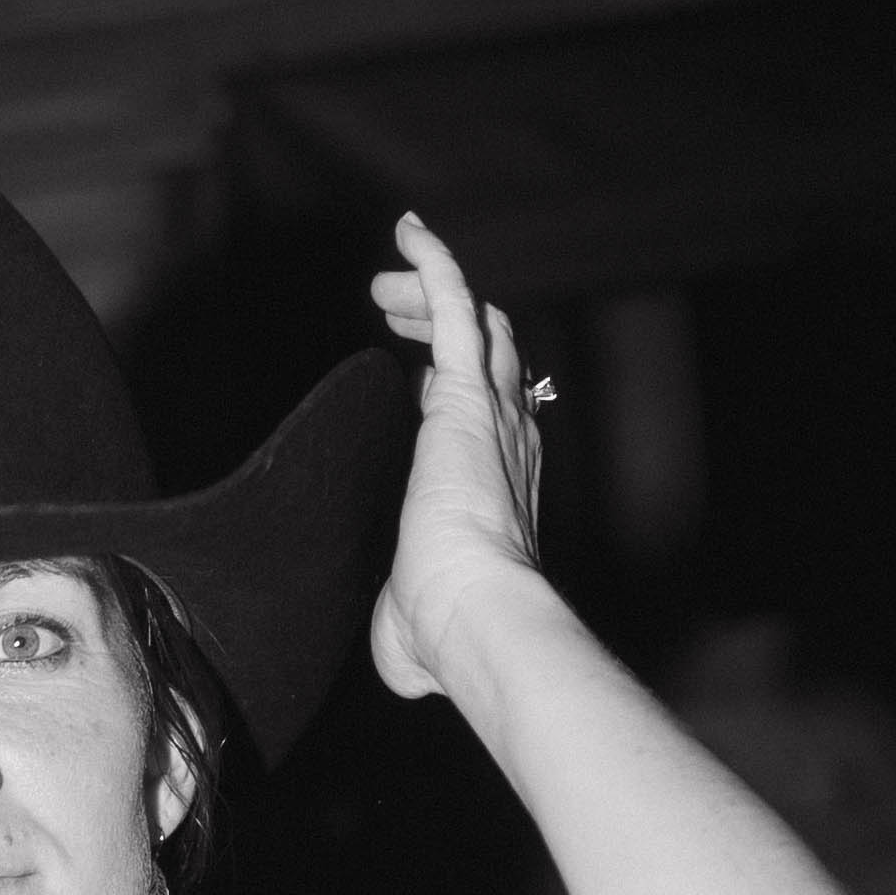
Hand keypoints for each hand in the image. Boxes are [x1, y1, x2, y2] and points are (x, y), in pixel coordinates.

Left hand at [368, 215, 547, 700]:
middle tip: (390, 311)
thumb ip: (408, 631)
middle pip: (492, 356)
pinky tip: (408, 231)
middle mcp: (511, 441)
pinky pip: (457, 304)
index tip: (416, 379)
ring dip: (432, 294)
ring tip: (384, 283)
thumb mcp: (417, 632)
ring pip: (478, 323)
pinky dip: (435, 264)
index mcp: (501, 490)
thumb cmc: (447, 633)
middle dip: (443, 326)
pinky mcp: (469, 393)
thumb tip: (405, 664)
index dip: (452, 386)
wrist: (472, 614)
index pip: (486, 415)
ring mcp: (496, 413)